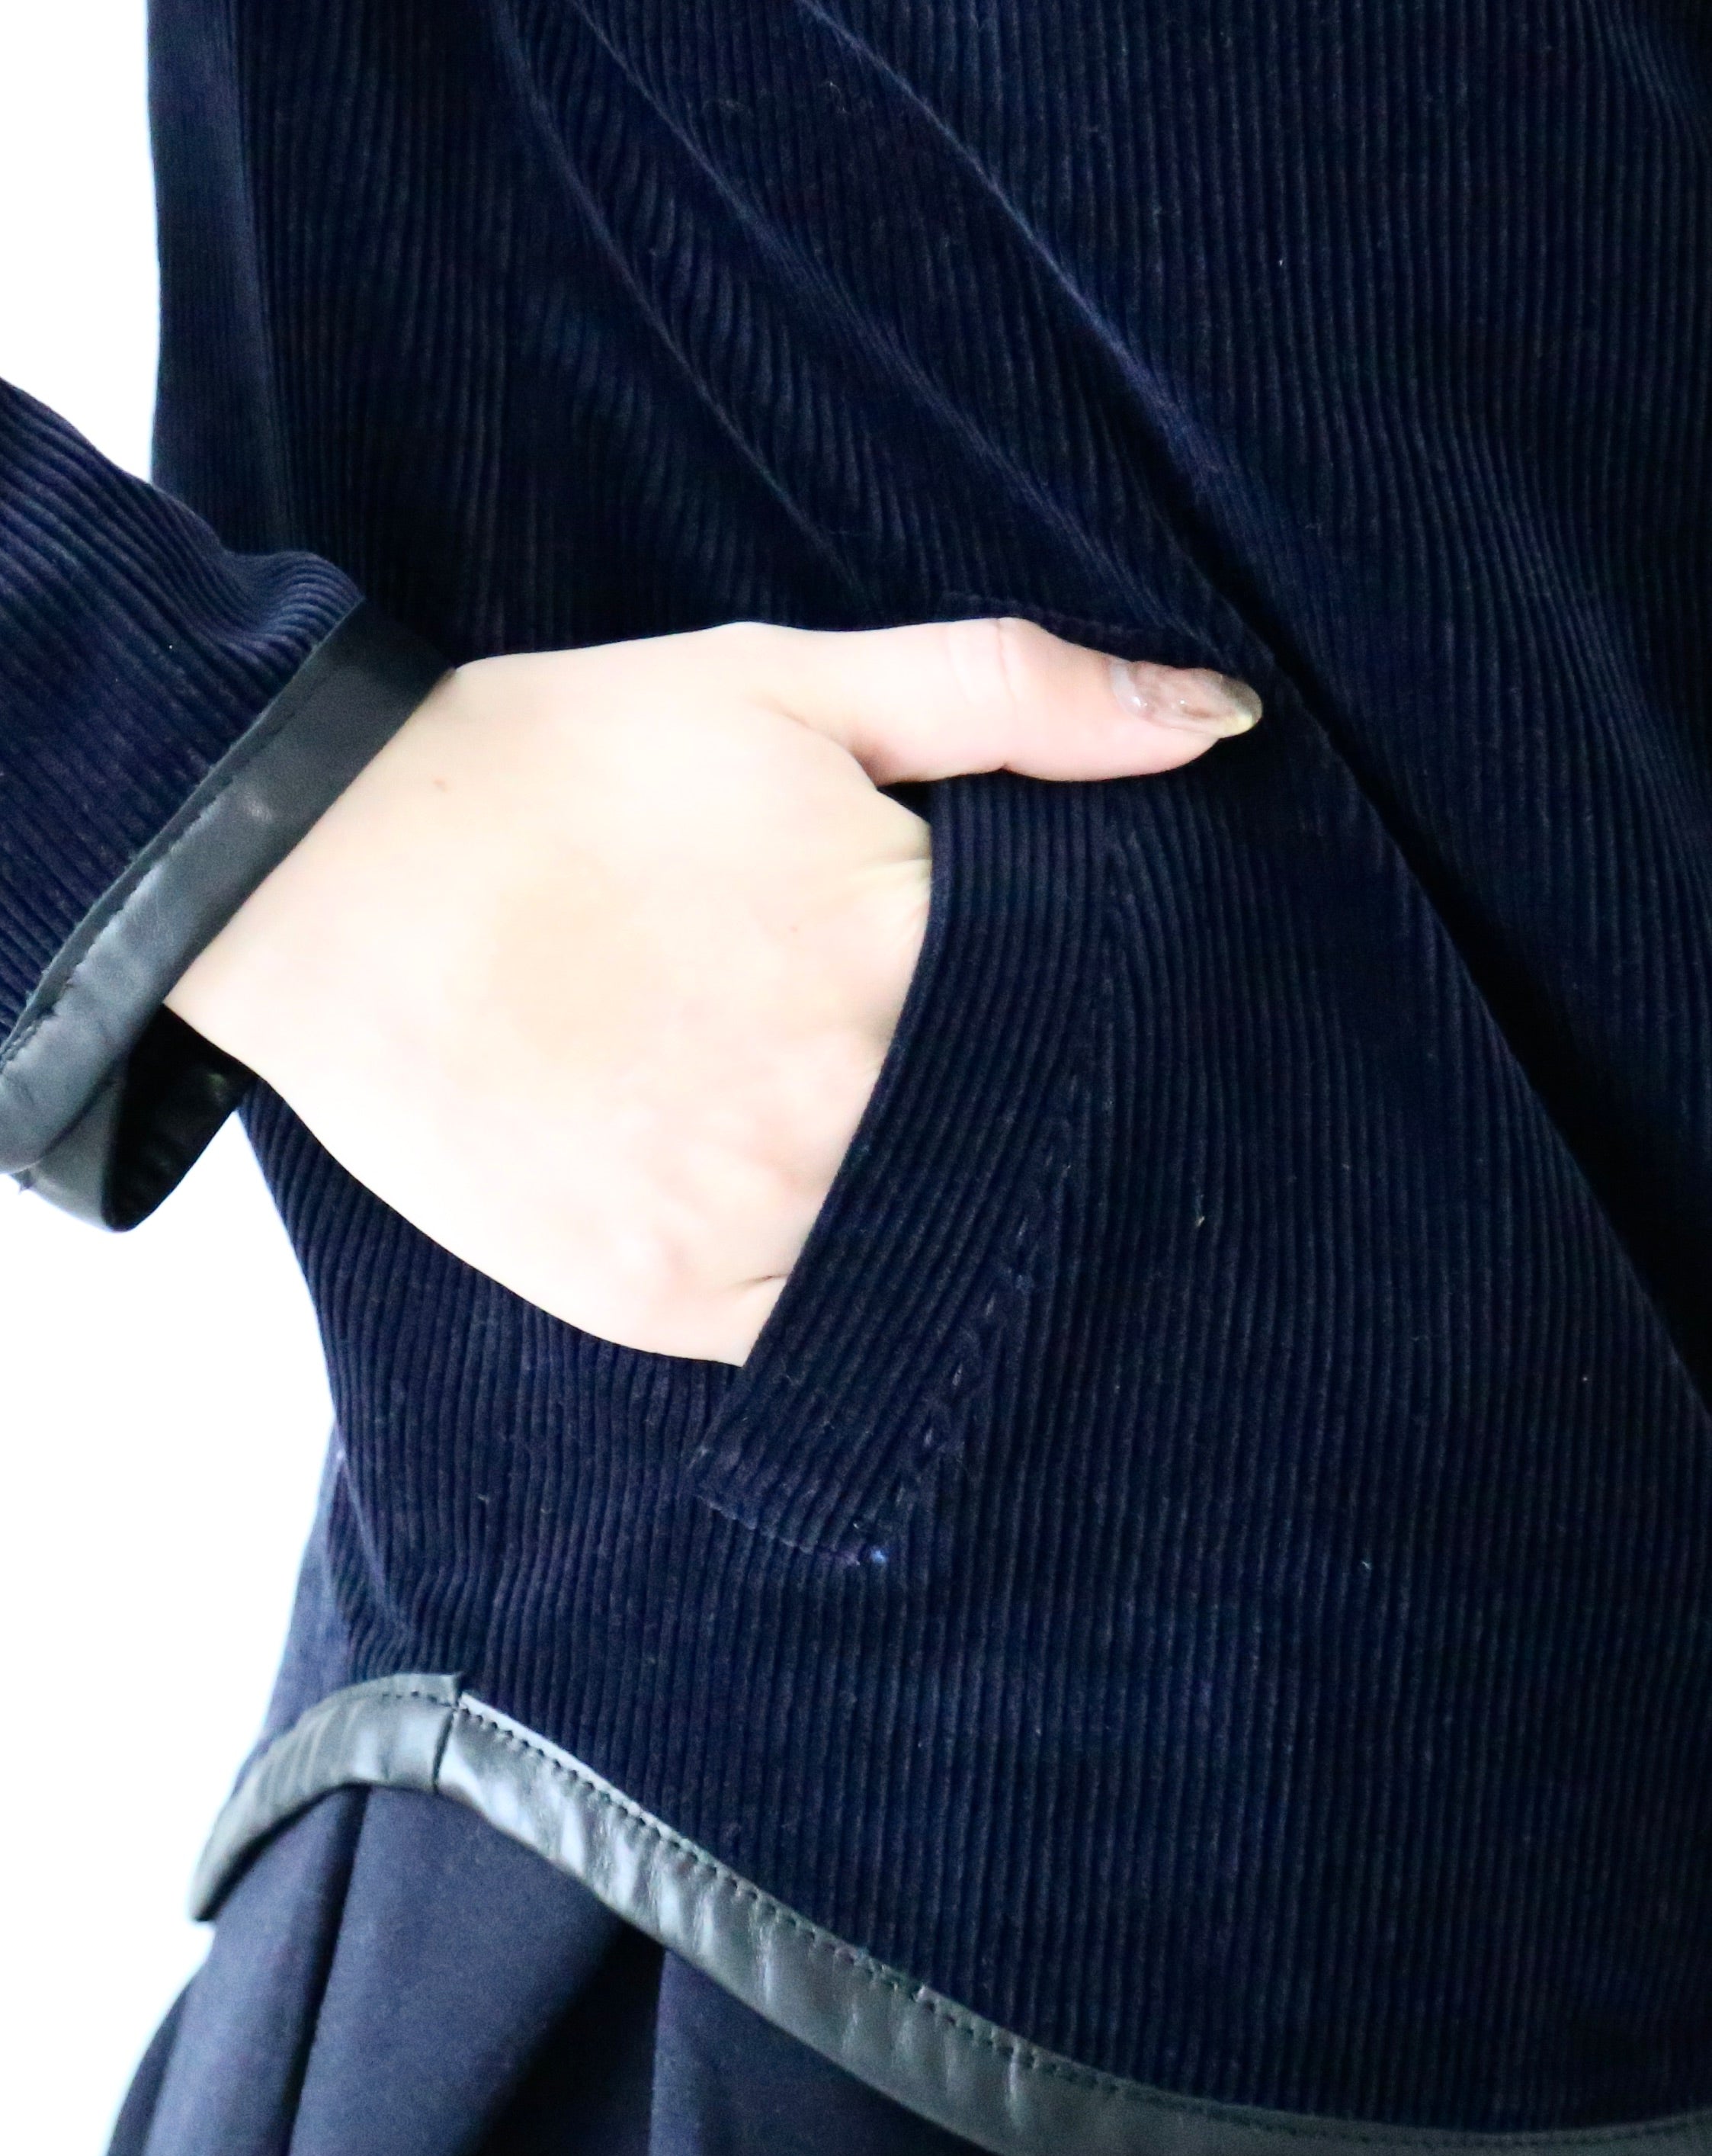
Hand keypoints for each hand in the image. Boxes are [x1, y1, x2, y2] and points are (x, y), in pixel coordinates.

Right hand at [167, 616, 1260, 1361]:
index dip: (1118, 1020)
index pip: (1086, 1020)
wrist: (327, 879)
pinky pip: (817, 1331)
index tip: (1130, 1018)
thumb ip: (1012, 695)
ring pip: (930, 1253)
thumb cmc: (561, 766)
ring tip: (954, 1165)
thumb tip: (1217, 718)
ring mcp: (745, 1220)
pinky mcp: (663, 1301)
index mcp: (885, 947)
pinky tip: (854, 1233)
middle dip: (1048, 1121)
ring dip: (961, 1215)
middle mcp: (832, 1104)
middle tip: (1067, 1102)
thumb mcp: (786, 685)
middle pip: (1018, 1146)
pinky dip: (854, 1290)